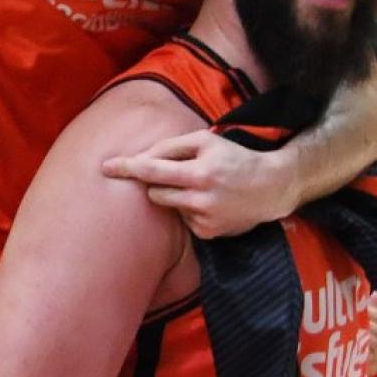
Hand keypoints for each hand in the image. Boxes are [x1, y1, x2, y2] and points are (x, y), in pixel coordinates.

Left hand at [102, 129, 288, 238]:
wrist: (272, 187)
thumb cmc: (235, 158)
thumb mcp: (207, 141)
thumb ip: (173, 146)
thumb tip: (143, 156)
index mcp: (199, 172)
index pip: (153, 169)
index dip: (128, 168)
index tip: (105, 167)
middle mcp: (200, 199)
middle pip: (155, 193)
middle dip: (158, 184)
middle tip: (181, 175)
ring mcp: (204, 220)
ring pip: (169, 207)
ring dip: (177, 196)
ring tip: (203, 189)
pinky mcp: (208, 234)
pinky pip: (184, 220)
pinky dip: (191, 211)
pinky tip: (211, 203)